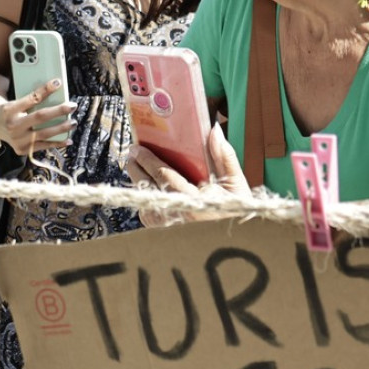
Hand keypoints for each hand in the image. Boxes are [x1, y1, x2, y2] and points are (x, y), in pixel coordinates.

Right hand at [0, 79, 74, 155]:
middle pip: (40, 117)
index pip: (31, 99)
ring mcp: (17, 140)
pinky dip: (57, 143)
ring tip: (73, 122)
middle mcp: (13, 126)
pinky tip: (68, 140)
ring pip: (44, 134)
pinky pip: (43, 146)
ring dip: (62, 128)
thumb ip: (33, 99)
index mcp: (10, 110)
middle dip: (59, 111)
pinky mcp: (22, 150)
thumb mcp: (17, 101)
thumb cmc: (10, 110)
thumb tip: (55, 90)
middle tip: (73, 106)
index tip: (58, 82)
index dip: (45, 90)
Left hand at [126, 128, 250, 227]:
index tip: (140, 148)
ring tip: (134, 163)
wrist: (231, 238)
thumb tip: (214, 130)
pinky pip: (146, 211)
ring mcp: (169, 225)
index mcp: (196, 203)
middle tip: (133, 152)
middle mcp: (179, 215)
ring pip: (143, 200)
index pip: (165, 178)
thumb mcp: (235, 183)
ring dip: (137, 180)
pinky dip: (143, 196)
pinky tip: (143, 182)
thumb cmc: (234, 208)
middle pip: (148, 188)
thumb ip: (224, 156)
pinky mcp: (164, 230)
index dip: (149, 162)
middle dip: (137, 168)